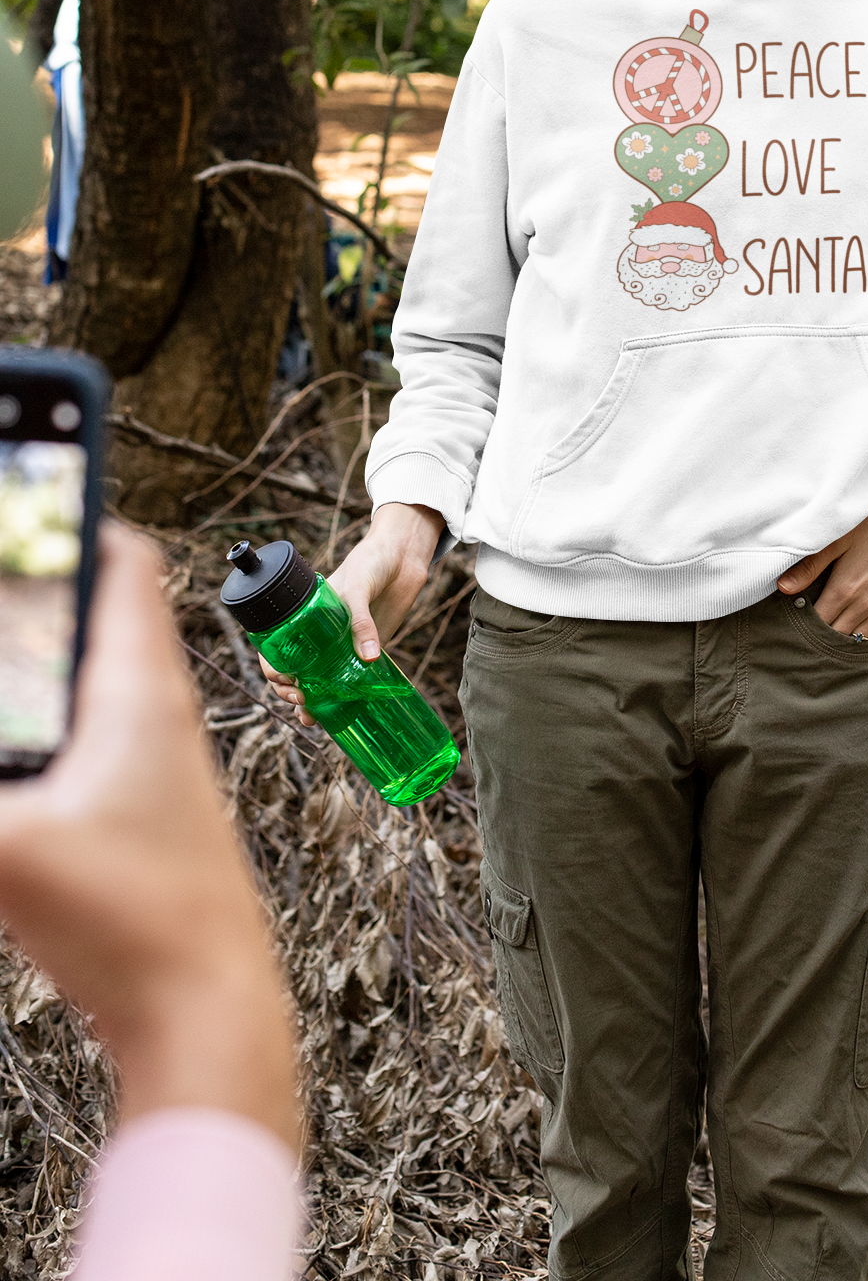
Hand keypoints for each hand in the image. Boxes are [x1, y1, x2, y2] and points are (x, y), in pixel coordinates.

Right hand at [0, 524, 299, 1149]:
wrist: (209, 1008)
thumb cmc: (133, 921)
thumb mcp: (10, 850)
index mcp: (139, 689)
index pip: (126, 563)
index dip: (75, 521)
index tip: (23, 498)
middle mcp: (156, 713)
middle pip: (97, 615)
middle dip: (35, 595)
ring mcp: (153, 766)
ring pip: (89, 680)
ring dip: (39, 663)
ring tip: (5, 656)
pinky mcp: (140, 816)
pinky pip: (88, 740)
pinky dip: (44, 725)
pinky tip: (14, 752)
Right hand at [258, 502, 443, 724]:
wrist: (402, 556)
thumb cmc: (371, 562)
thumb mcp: (359, 588)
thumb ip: (361, 620)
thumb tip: (367, 657)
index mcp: (305, 615)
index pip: (276, 646)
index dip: (273, 667)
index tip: (284, 680)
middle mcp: (319, 633)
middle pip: (293, 669)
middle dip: (289, 690)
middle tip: (301, 700)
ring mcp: (342, 643)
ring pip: (319, 679)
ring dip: (312, 702)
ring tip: (312, 717)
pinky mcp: (368, 648)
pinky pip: (351, 678)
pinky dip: (344, 698)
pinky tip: (339, 715)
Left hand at [777, 481, 867, 638]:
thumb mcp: (838, 539)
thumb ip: (810, 566)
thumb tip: (783, 588)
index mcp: (845, 590)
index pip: (815, 623)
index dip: (800, 624)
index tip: (788, 620)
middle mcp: (864, 606)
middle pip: (833, 636)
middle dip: (816, 635)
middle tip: (800, 629)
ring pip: (854, 640)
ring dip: (837, 639)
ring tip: (821, 633)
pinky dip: (858, 638)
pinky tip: (848, 631)